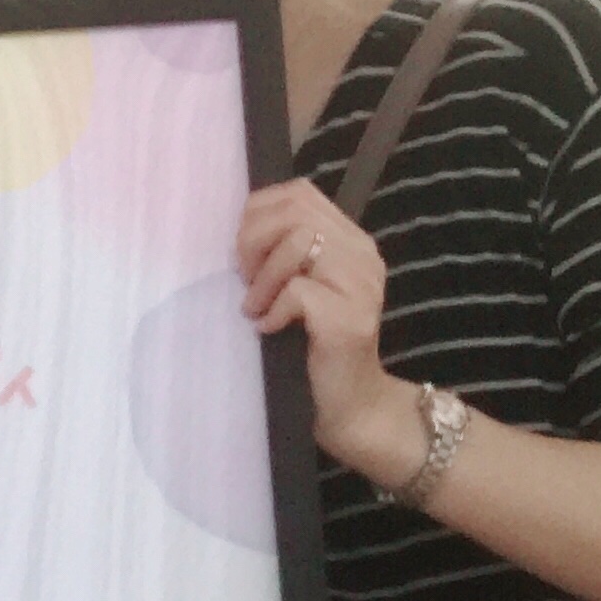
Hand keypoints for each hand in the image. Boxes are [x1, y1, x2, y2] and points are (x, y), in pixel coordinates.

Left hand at [238, 181, 414, 480]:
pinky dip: (272, 309)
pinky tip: (269, 329)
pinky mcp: (349, 319)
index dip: (258, 214)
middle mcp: (363, 256)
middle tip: (245, 280)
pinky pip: (297, 291)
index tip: (244, 254)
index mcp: (351, 242)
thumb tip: (238, 228)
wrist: (349, 406)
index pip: (299, 194)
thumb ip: (283, 254)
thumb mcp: (297, 289)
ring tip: (256, 308)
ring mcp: (361, 286)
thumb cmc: (312, 347)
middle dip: (254, 241)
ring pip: (298, 244)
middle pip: (295, 213)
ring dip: (262, 278)